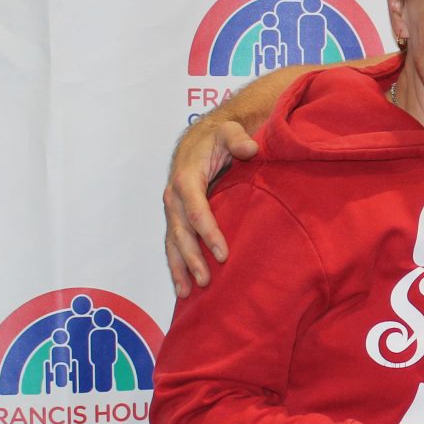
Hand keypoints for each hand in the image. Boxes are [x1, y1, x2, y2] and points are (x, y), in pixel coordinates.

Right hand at [164, 118, 257, 295]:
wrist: (198, 140)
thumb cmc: (217, 138)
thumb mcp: (229, 131)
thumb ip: (238, 138)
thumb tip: (250, 148)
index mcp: (187, 178)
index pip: (197, 210)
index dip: (209, 232)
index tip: (224, 253)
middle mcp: (174, 196)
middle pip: (181, 232)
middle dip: (192, 257)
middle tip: (206, 280)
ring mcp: (173, 209)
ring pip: (173, 242)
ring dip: (179, 268)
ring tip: (187, 292)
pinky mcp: (176, 218)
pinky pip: (173, 244)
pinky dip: (176, 265)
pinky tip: (182, 287)